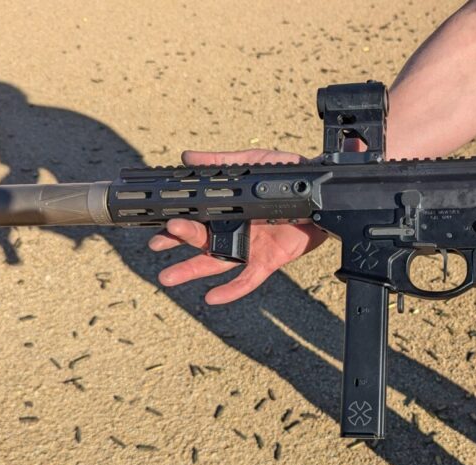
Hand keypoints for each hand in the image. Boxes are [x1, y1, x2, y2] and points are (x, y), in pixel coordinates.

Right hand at [147, 149, 327, 303]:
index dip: (174, 221)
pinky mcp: (268, 260)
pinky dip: (231, 290)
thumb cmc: (287, 177)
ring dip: (191, 270)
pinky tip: (212, 297)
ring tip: (168, 277)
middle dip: (176, 243)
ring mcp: (250, 246)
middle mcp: (235, 229)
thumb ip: (221, 162)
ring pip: (216, 262)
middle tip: (156, 245)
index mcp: (228, 209)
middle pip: (199, 239)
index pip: (195, 216)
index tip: (155, 222)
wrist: (320, 192)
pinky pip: (248, 279)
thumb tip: (187, 157)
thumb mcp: (251, 165)